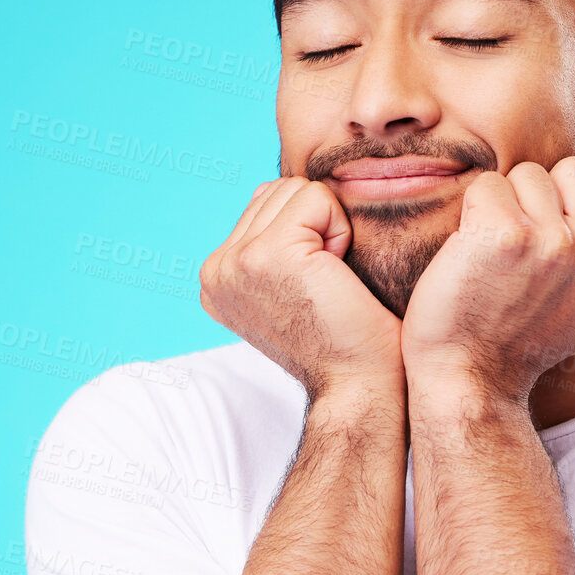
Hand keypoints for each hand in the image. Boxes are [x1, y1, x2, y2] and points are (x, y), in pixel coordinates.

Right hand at [199, 178, 404, 399]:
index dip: (307, 233)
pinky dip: (340, 230)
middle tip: (326, 284)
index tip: (313, 288)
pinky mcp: (269, 253)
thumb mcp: (289, 288)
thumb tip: (268, 192)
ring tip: (329, 281)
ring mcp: (236, 262)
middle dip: (315, 226)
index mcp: (217, 279)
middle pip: (279, 190)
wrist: (358, 384)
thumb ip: (269, 243)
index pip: (264, 204)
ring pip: (296, 190)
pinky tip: (336, 275)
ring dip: (328, 229)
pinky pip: (318, 198)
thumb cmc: (344, 341)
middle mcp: (216, 271)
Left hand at [401, 158, 574, 402]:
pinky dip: (473, 213)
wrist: (470, 376)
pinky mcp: (506, 235)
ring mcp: (556, 244)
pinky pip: (488, 184)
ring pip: (530, 175)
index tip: (556, 252)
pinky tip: (473, 253)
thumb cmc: (523, 337)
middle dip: (546, 199)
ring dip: (508, 206)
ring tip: (499, 258)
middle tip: (523, 253)